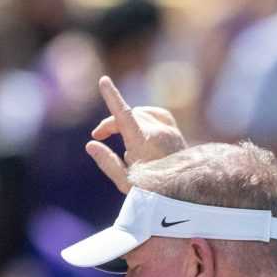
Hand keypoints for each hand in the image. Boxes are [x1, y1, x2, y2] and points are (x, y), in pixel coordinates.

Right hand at [86, 75, 189, 192]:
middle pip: (128, 115)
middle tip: (98, 136)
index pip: (124, 115)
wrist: (185, 196)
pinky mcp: (176, 132)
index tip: (104, 81)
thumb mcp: (126, 183)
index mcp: (144, 144)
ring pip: (141, 113)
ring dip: (127, 121)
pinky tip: (139, 127)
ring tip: (120, 139)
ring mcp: (171, 131)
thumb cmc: (154, 193)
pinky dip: (144, 117)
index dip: (112, 97)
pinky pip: (156, 114)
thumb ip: (108, 162)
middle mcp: (159, 133)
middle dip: (112, 123)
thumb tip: (91, 145)